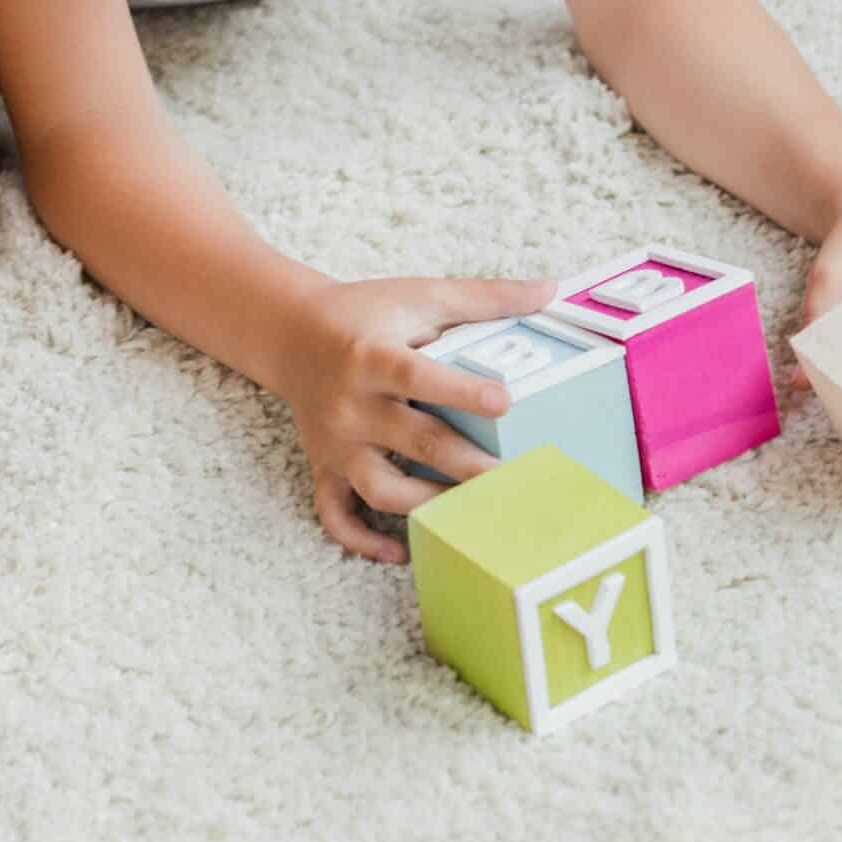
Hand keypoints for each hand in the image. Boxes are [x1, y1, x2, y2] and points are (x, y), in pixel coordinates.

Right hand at [275, 276, 560, 564]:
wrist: (291, 333)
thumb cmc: (365, 314)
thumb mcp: (419, 295)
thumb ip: (483, 297)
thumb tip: (549, 289)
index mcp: (372, 357)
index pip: (417, 376)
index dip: (459, 391)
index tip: (503, 402)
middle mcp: (350, 405)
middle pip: (412, 441)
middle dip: (463, 464)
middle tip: (512, 478)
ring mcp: (336, 443)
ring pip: (379, 488)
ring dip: (426, 505)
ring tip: (472, 514)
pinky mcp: (325, 468)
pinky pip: (336, 515)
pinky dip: (362, 541)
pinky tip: (401, 553)